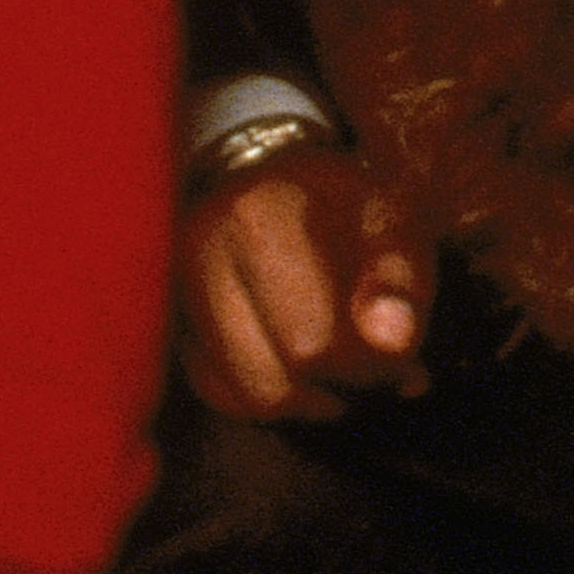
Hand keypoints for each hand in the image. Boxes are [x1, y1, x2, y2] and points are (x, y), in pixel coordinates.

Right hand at [176, 148, 434, 419]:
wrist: (273, 172)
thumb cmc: (346, 201)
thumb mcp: (393, 218)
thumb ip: (401, 278)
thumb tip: (392, 342)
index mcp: (261, 217)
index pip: (315, 343)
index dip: (367, 366)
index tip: (398, 351)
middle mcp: (202, 252)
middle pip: (275, 381)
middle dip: (335, 387)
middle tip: (370, 365)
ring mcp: (176, 289)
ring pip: (245, 397)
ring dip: (301, 402)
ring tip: (337, 370)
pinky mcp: (172, 318)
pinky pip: (220, 392)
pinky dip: (266, 396)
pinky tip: (299, 369)